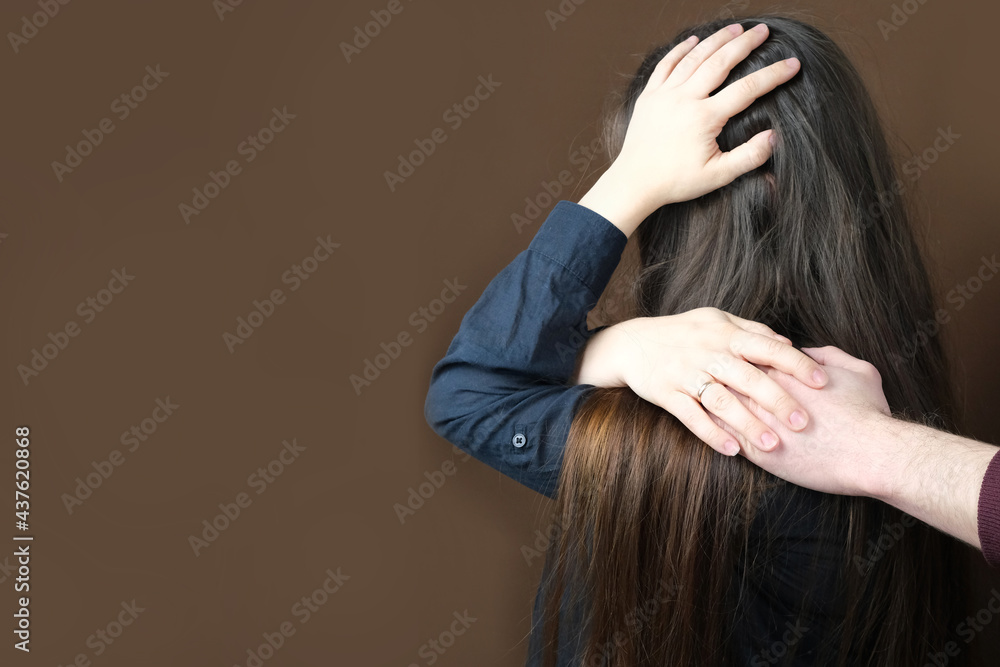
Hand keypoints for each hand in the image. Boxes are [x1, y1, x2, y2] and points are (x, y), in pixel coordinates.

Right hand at [574, 307, 827, 455]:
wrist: (632, 342)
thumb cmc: (683, 332)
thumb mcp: (717, 320)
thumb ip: (753, 330)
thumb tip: (789, 344)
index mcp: (726, 334)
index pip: (768, 348)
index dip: (796, 364)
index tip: (822, 382)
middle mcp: (709, 353)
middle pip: (749, 377)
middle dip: (778, 400)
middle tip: (805, 423)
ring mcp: (686, 374)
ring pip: (721, 401)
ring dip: (747, 424)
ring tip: (773, 445)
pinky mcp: (666, 393)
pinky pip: (690, 416)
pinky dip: (710, 434)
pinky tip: (731, 451)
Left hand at [578, 22, 800, 235]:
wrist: (634, 183)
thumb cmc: (675, 182)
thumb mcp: (717, 176)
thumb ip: (748, 157)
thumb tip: (774, 137)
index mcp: (704, 118)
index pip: (747, 88)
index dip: (773, 74)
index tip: (792, 64)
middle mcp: (684, 99)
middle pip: (720, 62)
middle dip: (745, 43)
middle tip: (763, 31)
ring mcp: (664, 95)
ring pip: (694, 58)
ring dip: (716, 40)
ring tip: (735, 29)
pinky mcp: (649, 96)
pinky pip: (666, 65)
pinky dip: (680, 50)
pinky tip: (693, 40)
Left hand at [716, 345, 892, 494]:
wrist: (871, 454)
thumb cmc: (868, 413)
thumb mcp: (858, 371)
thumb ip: (830, 356)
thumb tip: (807, 350)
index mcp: (785, 371)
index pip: (750, 356)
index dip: (742, 357)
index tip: (735, 359)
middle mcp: (766, 393)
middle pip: (728, 378)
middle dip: (717, 375)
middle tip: (707, 373)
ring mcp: (758, 422)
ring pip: (720, 406)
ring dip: (709, 401)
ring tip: (701, 399)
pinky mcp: (757, 451)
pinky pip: (723, 437)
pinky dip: (713, 431)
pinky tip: (708, 429)